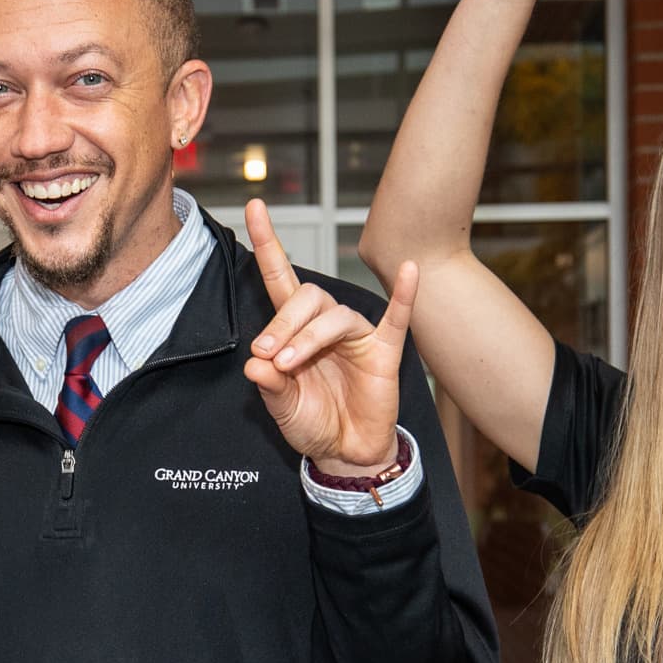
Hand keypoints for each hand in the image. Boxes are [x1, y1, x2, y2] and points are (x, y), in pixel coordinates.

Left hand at [243, 202, 415, 475]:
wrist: (346, 454)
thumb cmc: (313, 423)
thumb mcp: (282, 408)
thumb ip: (269, 386)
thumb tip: (254, 365)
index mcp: (295, 331)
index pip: (280, 279)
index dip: (267, 244)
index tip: (253, 208)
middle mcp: (326, 325)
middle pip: (306, 297)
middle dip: (283, 322)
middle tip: (268, 354)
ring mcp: (357, 335)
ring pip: (335, 315)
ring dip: (308, 335)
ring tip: (290, 363)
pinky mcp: (384, 351)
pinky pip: (397, 317)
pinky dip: (404, 294)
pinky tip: (409, 272)